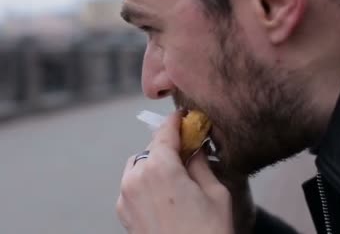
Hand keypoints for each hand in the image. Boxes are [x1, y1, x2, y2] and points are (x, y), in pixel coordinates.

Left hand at [116, 112, 233, 233]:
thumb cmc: (209, 233)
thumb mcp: (215, 193)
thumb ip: (200, 162)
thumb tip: (195, 145)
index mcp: (159, 169)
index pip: (165, 132)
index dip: (176, 122)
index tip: (184, 117)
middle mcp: (136, 178)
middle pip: (151, 148)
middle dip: (169, 146)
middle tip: (189, 150)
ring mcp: (126, 197)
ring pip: (139, 166)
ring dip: (155, 164)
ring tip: (178, 176)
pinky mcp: (124, 214)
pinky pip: (133, 185)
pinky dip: (146, 182)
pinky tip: (166, 194)